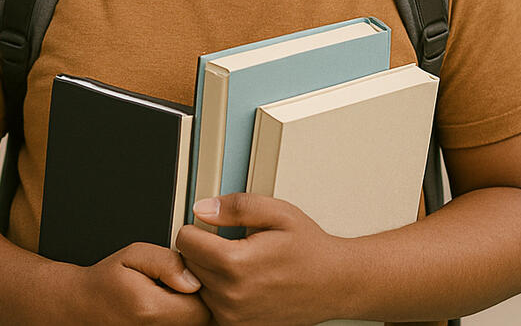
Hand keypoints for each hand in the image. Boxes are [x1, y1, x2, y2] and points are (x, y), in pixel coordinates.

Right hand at [59, 242, 211, 324]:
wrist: (83, 306)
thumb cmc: (107, 281)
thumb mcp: (134, 255)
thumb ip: (167, 262)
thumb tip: (193, 279)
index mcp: (150, 310)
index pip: (200, 307)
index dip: (202, 288)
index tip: (190, 275)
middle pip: (200, 319)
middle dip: (197, 299)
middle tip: (181, 283)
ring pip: (190, 325)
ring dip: (188, 309)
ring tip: (171, 294)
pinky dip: (177, 316)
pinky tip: (167, 305)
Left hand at [176, 193, 350, 325]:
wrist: (334, 284)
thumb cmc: (309, 248)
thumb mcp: (277, 212)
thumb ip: (236, 206)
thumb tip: (203, 208)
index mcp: (236, 264)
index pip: (185, 241)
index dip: (197, 227)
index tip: (210, 226)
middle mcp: (231, 297)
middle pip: (188, 264)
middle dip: (202, 249)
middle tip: (229, 241)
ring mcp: (234, 318)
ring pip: (197, 286)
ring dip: (209, 272)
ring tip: (238, 261)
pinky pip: (211, 306)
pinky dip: (218, 292)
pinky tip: (240, 281)